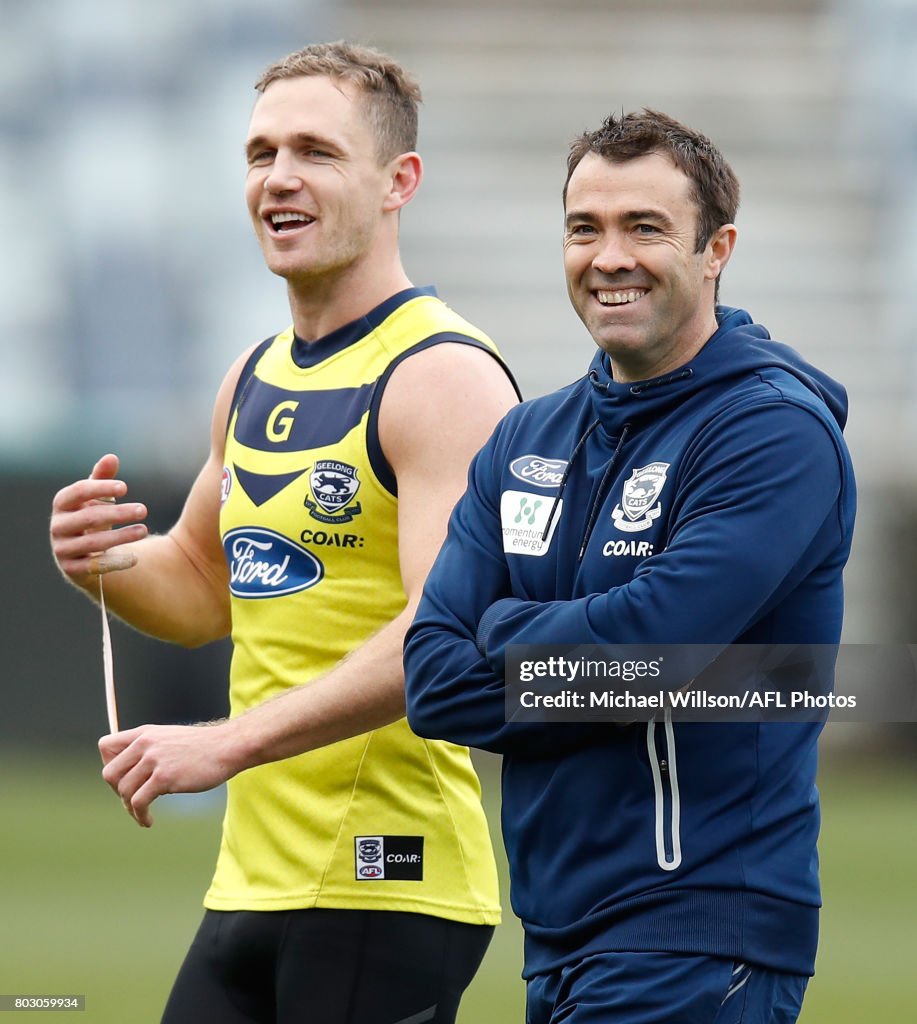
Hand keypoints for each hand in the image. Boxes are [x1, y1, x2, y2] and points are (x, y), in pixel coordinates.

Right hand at [50, 454, 148, 581]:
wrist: (83, 553)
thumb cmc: (91, 517)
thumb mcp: (97, 498)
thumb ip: (103, 478)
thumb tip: (111, 457)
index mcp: (62, 504)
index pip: (78, 492)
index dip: (101, 488)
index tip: (126, 487)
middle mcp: (58, 526)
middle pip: (88, 518)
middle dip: (117, 513)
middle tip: (144, 509)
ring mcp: (62, 549)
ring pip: (92, 543)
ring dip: (121, 536)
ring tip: (144, 530)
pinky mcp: (72, 570)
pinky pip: (93, 567)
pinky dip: (115, 562)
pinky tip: (135, 558)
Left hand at [99, 721, 237, 827]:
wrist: (227, 747)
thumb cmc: (202, 748)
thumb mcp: (170, 739)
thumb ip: (150, 749)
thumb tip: (130, 772)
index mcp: (144, 733)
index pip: (105, 746)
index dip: (110, 765)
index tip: (126, 777)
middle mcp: (145, 743)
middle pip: (109, 773)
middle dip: (117, 791)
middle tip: (134, 798)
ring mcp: (154, 760)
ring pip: (124, 791)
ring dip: (130, 809)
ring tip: (143, 814)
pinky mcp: (164, 777)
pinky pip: (139, 802)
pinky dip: (140, 816)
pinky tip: (149, 821)